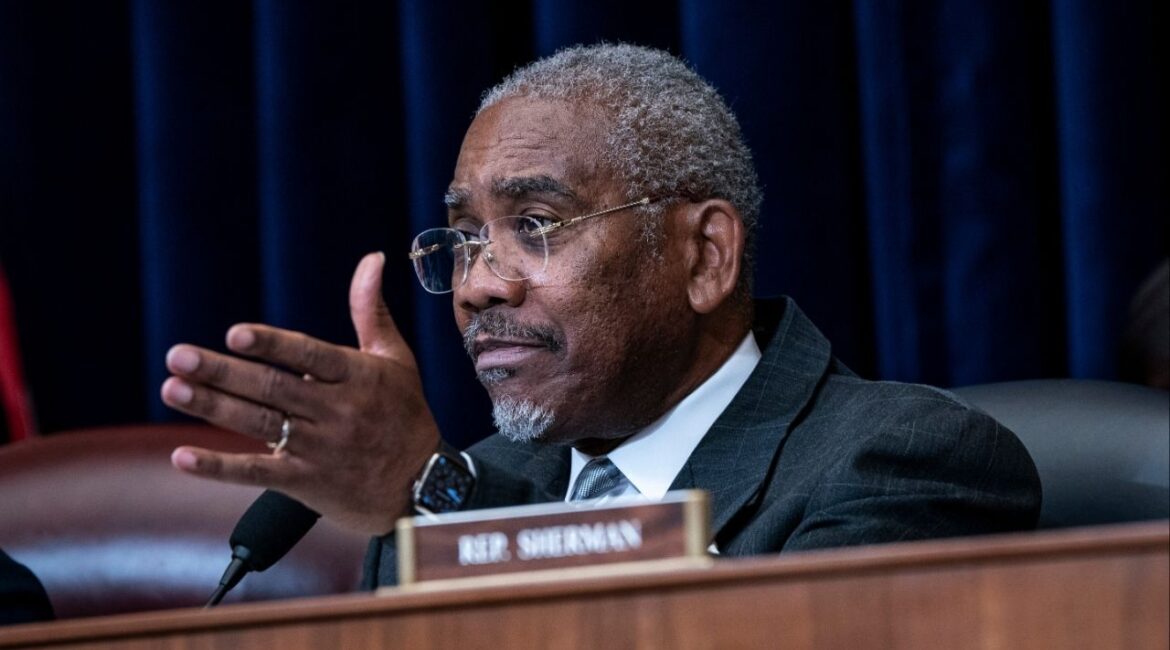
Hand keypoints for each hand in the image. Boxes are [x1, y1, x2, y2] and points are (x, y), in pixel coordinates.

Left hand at [160, 252, 439, 534]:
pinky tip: (182, 457)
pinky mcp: (306, 483)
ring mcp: (321, 449)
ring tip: (173, 388)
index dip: (273, 345)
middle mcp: (338, 412)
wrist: (422, 486)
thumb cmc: (405, 413)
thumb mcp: (395, 359)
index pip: (310, 357)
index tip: (235, 334)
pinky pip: (257, 474)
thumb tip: (372, 258)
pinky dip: (218, 467)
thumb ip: (371, 310)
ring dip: (212, 407)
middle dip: (222, 372)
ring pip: (260, 425)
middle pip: (273, 389)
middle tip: (177, 356)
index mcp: (359, 377)